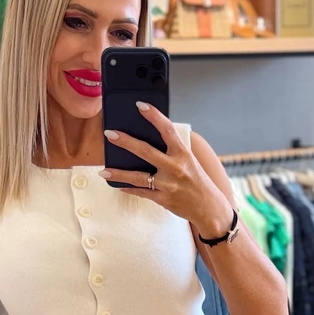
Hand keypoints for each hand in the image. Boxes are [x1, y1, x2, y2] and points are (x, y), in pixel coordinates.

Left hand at [98, 104, 231, 232]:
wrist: (210, 209)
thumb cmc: (198, 182)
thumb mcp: (189, 161)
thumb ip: (172, 151)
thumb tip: (148, 140)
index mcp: (183, 153)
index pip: (167, 130)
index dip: (154, 116)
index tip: (140, 105)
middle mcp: (175, 167)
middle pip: (146, 151)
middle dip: (125, 142)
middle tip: (110, 134)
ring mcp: (168, 185)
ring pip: (138, 176)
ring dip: (119, 173)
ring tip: (103, 171)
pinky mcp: (164, 199)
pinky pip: (141, 192)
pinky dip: (129, 188)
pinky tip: (118, 184)